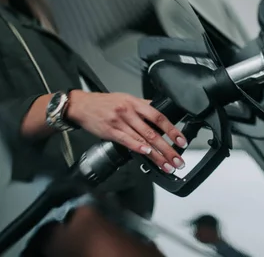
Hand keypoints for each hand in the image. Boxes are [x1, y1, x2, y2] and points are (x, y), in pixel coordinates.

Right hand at [65, 90, 187, 172]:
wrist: (82, 105)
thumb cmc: (105, 103)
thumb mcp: (127, 98)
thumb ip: (144, 105)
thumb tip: (160, 111)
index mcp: (136, 104)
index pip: (159, 117)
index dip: (172, 130)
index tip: (181, 141)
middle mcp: (129, 112)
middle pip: (153, 132)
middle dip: (168, 149)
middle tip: (177, 160)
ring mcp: (120, 122)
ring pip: (142, 139)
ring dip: (156, 155)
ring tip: (166, 165)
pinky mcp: (110, 131)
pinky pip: (126, 140)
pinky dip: (138, 147)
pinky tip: (147, 154)